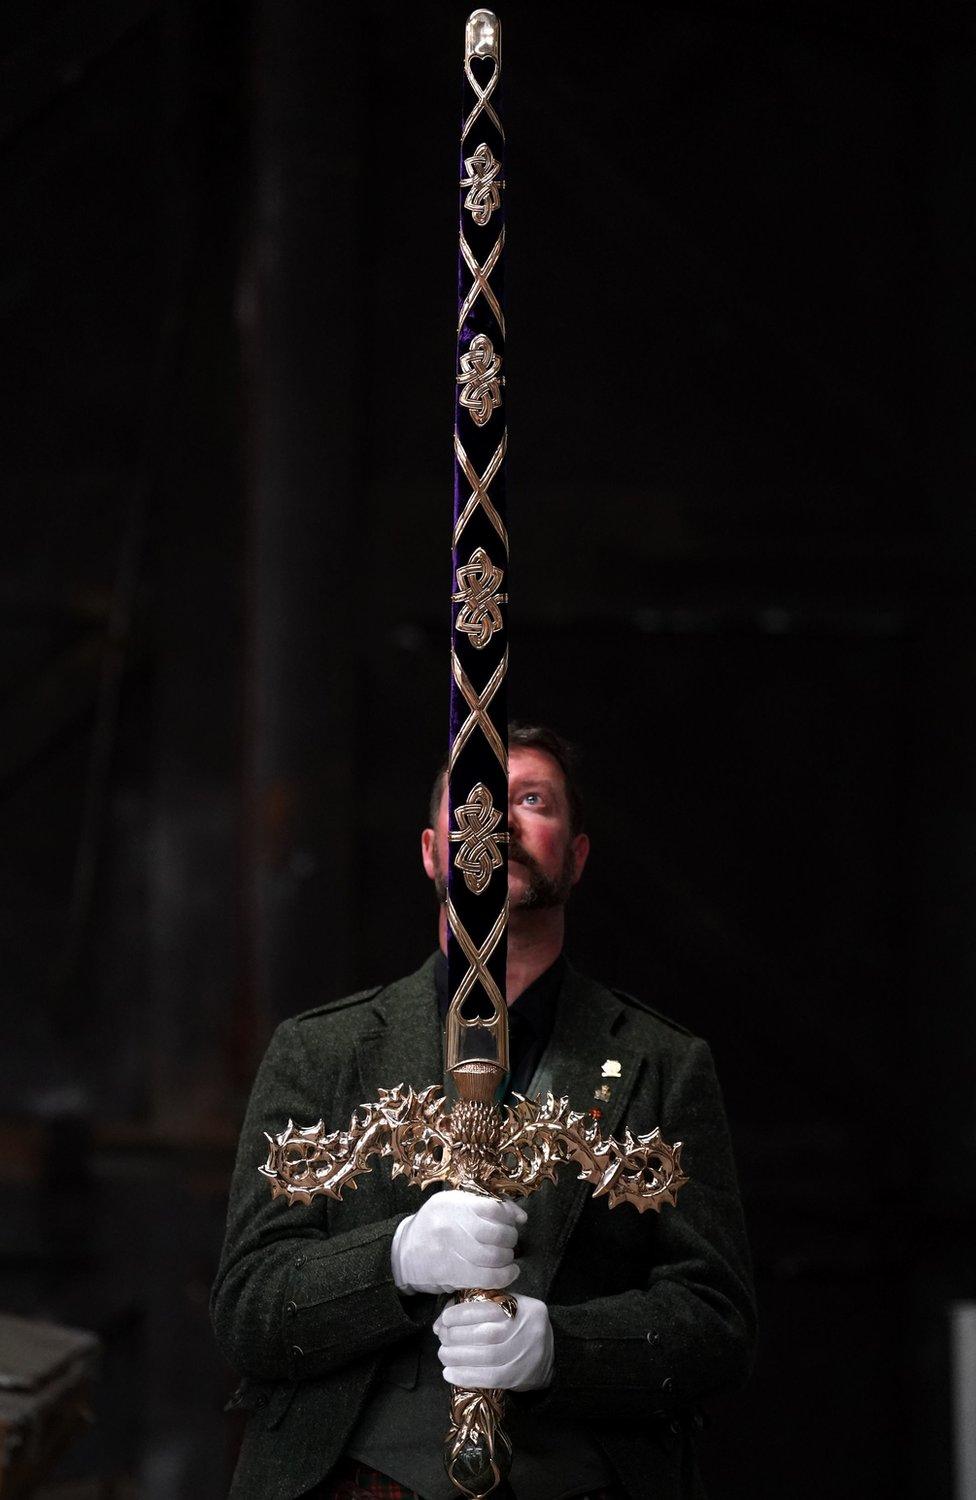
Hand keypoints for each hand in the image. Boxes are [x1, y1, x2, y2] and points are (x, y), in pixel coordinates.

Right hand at [390, 1190, 526, 1294]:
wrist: (403, 1253)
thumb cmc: (434, 1225)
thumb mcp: (454, 1204)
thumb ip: (486, 1205)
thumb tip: (520, 1216)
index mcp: (453, 1204)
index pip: (493, 1208)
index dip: (509, 1217)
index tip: (512, 1222)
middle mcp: (451, 1226)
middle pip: (497, 1234)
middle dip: (511, 1239)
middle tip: (510, 1241)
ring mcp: (450, 1252)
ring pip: (495, 1258)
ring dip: (508, 1259)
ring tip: (507, 1257)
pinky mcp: (452, 1275)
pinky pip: (487, 1278)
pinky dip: (504, 1277)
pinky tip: (508, 1272)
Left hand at [434, 1293, 553, 1390]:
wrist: (550, 1355)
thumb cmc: (518, 1328)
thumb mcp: (506, 1308)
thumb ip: (479, 1307)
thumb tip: (443, 1319)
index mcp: (523, 1308)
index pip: (490, 1308)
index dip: (463, 1314)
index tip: (445, 1319)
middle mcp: (528, 1330)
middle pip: (487, 1334)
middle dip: (457, 1336)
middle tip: (441, 1338)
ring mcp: (525, 1355)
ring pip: (487, 1358)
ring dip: (458, 1357)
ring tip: (443, 1355)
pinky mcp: (518, 1377)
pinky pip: (490, 1379)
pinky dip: (466, 1376)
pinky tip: (450, 1373)